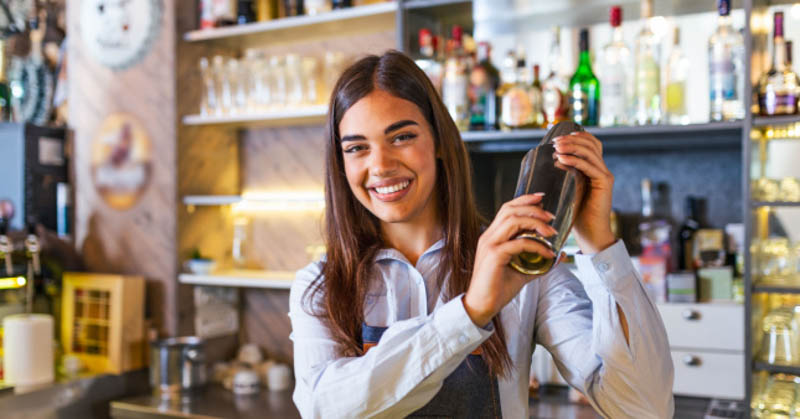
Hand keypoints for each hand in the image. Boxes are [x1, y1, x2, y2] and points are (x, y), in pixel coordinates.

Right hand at [463, 193, 556, 327]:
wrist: (482, 306)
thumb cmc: (498, 288)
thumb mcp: (522, 271)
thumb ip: (538, 262)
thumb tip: (559, 255)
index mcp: (492, 236)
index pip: (507, 209)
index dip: (524, 200)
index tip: (542, 198)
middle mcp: (489, 237)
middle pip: (510, 210)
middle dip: (533, 208)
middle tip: (551, 216)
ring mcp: (490, 245)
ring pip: (513, 221)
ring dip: (536, 223)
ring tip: (551, 232)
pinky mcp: (494, 255)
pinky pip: (519, 244)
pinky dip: (537, 246)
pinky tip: (548, 254)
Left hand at [552, 131, 615, 253]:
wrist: (590, 233)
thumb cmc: (576, 214)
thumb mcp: (568, 189)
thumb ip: (566, 174)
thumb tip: (551, 160)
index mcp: (595, 168)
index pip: (591, 144)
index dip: (577, 136)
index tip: (558, 138)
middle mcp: (602, 169)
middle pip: (591, 144)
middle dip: (572, 139)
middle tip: (555, 142)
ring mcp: (605, 175)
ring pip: (590, 152)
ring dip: (572, 147)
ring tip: (556, 148)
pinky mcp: (604, 183)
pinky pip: (589, 167)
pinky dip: (575, 161)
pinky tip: (561, 160)